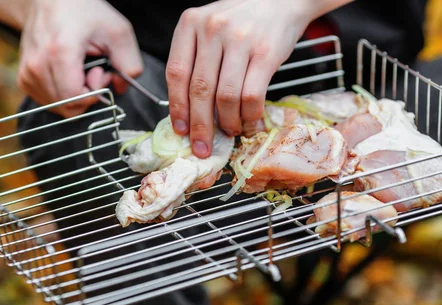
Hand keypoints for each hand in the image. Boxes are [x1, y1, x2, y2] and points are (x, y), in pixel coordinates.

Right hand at [18, 0, 142, 117]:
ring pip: (59, 108)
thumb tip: (119, 89)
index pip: (76, 98)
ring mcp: (27, 73)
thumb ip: (130, 66)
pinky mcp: (24, 79)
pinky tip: (68, 73)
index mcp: (60, 52)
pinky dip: (62, 94)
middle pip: (69, 107)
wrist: (51, 1)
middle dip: (87, 95)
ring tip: (80, 68)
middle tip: (92, 70)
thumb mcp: (119, 33)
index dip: (94, 92)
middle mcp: (38, 65)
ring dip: (75, 95)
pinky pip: (49, 103)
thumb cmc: (84, 13)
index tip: (99, 71)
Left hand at [165, 0, 310, 157]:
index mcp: (190, 24)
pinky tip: (249, 121)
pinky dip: (249, 115)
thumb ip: (196, 59)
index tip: (180, 130)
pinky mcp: (265, 53)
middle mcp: (212, 29)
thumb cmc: (242, 20)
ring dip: (227, 123)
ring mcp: (239, 40)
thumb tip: (189, 111)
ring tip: (230, 132)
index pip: (176, 73)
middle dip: (200, 126)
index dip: (177, 108)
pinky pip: (251, 95)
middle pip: (200, 90)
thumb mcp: (209, 28)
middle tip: (202, 147)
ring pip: (225, 97)